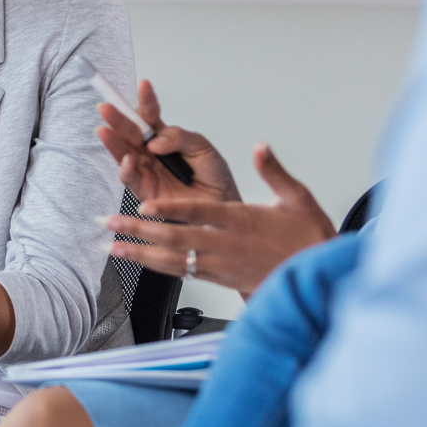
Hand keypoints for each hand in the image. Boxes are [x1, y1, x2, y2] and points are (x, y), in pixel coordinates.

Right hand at [95, 80, 239, 203]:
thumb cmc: (213, 176)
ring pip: (123, 153)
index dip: (146, 100)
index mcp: (164, 136)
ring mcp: (145, 169)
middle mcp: (150, 151)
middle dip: (118, 118)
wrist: (221, 204)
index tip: (144, 84)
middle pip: (130, 131)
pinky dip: (126, 169)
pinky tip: (128, 159)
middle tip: (106, 106)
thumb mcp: (203, 148)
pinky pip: (130, 178)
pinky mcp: (144, 190)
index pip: (150, 114)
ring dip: (112, 141)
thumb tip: (155, 141)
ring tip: (103, 129)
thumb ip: (180, 138)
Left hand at [107, 143, 334, 297]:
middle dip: (139, 230)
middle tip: (110, 222)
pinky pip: (182, 273)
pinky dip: (157, 267)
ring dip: (140, 253)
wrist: (316, 279)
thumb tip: (261, 146)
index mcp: (241, 220)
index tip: (145, 203)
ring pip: (173, 260)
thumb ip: (274, 172)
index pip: (199, 212)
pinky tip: (139, 263)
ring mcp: (220, 265)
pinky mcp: (219, 279)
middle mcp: (225, 245)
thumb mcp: (298, 198)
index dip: (171, 209)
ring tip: (112, 247)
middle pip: (175, 237)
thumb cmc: (308, 239)